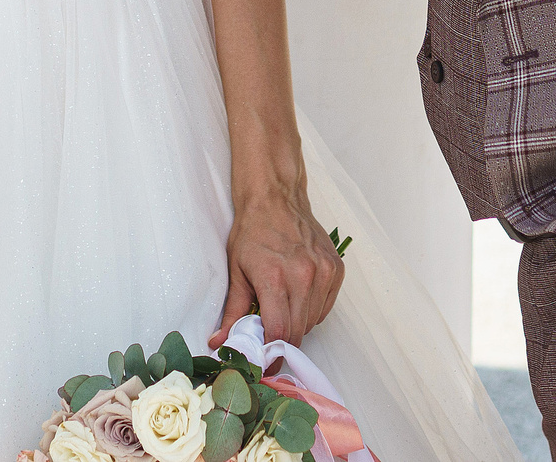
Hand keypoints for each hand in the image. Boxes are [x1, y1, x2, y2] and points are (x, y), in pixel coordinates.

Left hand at [210, 183, 344, 346]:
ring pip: (313, 321)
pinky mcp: (336, 268)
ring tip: (282, 309)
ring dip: (298, 324)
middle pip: (298, 332)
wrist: (275, 197)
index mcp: (275, 278)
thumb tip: (219, 343)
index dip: (271, 351)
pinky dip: (312, 310)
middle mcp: (304, 275)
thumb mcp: (237, 271)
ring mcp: (324, 271)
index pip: (280, 332)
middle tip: (269, 336)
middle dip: (283, 341)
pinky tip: (298, 296)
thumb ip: (232, 312)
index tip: (264, 358)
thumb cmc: (252, 232)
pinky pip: (325, 306)